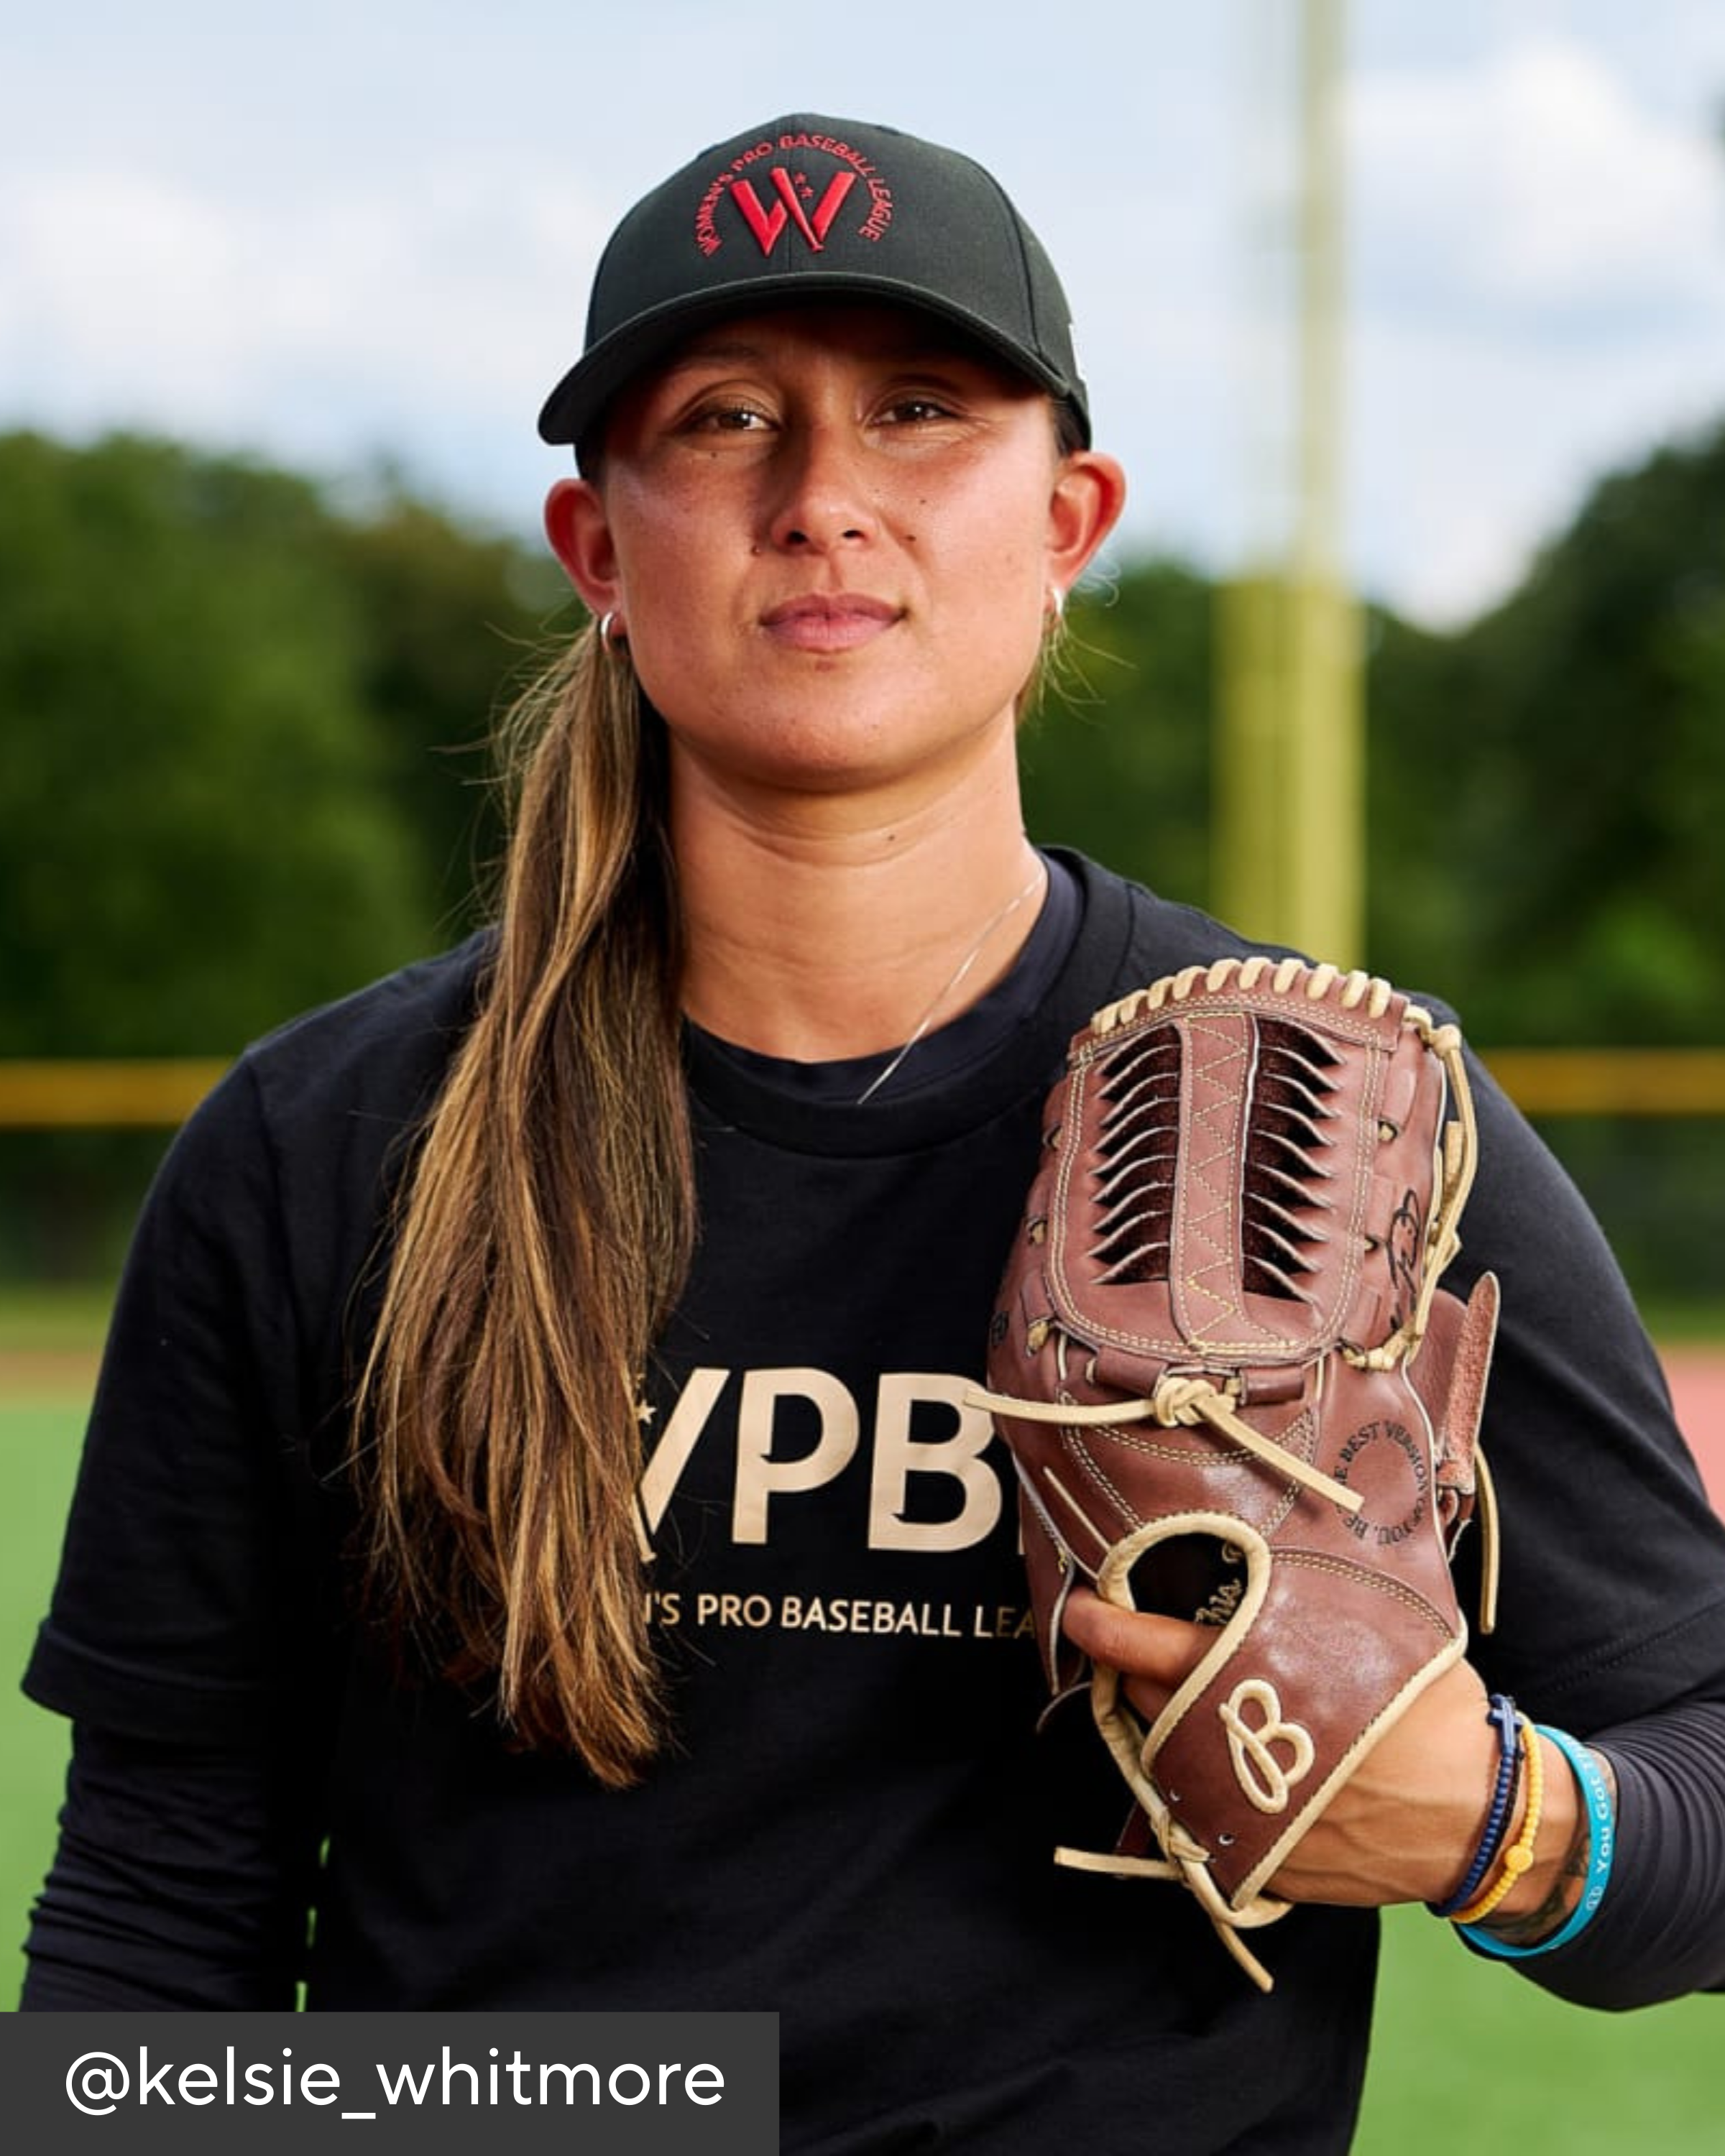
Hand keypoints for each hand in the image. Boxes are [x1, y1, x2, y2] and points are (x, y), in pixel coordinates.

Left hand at [1060, 1584, 1577, 1916]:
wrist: (1481, 1818)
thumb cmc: (1432, 1711)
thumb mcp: (1374, 1632)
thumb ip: (1304, 1605)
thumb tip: (1269, 1556)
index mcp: (1257, 1684)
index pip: (1150, 1651)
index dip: (1106, 1628)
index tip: (1082, 1610)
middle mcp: (1233, 1754)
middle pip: (1151, 1704)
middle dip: (1141, 1672)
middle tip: (1153, 1646)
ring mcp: (1239, 1816)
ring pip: (1167, 1762)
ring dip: (1170, 1728)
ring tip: (1195, 1701)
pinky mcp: (1254, 1862)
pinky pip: (1201, 1816)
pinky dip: (1205, 1783)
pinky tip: (1233, 1758)